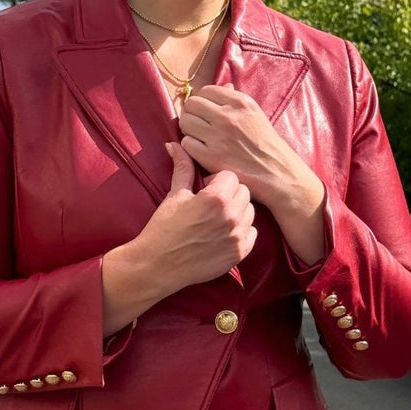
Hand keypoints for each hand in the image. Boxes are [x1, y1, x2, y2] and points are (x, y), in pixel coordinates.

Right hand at [132, 141, 256, 288]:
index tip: (204, 190)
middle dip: (230, 194)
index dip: (216, 181)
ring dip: (237, 212)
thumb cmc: (163, 228)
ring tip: (217, 219)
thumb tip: (175, 144)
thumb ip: (183, 168)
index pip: (230, 176)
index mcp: (216, 198)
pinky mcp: (239, 253)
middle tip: (211, 204)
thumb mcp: (174, 195)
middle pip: (244, 192)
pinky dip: (241, 231)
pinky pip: (252, 234)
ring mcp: (237, 236)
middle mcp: (231, 216)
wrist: (158, 264)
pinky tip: (223, 234)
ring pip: (251, 212)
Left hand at [179, 84, 325, 264]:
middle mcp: (227, 116)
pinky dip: (190, 147)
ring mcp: (218, 136)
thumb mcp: (255, 114)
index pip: (205, 90)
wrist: (276, 172)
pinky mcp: (211, 156)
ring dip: (189, 130)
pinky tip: (200, 151)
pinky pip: (186, 144)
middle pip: (191, 104)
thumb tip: (223, 85)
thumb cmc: (265, 144)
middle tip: (198, 124)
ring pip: (185, 122)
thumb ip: (236, 100)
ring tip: (199, 137)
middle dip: (192, 113)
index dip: (202, 101)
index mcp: (240, 102)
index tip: (205, 111)